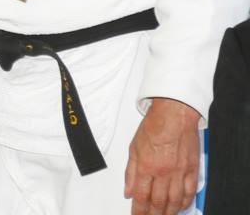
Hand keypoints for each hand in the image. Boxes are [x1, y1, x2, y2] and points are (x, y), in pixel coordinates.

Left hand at [124, 97, 200, 214]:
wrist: (174, 115)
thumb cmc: (153, 127)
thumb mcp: (133, 148)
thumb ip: (130, 172)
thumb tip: (128, 191)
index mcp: (146, 167)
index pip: (141, 197)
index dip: (139, 211)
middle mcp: (163, 172)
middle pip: (158, 202)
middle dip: (153, 214)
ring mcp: (180, 172)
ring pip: (175, 201)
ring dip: (169, 212)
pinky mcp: (192, 170)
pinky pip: (190, 192)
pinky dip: (185, 202)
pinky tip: (180, 207)